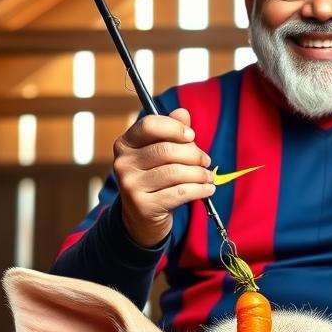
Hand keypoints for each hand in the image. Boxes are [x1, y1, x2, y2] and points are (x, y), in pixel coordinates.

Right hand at [113, 108, 214, 247]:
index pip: (149, 125)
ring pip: (175, 173)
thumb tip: (183, 113)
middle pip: (166, 150)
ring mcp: (130, 186)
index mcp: (125, 144)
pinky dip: (200, 190)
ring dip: (200, 174)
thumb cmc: (155, 179)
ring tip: (208, 177)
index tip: (191, 136)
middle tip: (206, 161)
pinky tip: (207, 189)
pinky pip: (180, 193)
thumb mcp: (160, 153)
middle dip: (193, 154)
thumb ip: (171, 131)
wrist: (142, 218)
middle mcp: (123, 163)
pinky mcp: (143, 206)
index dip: (174, 128)